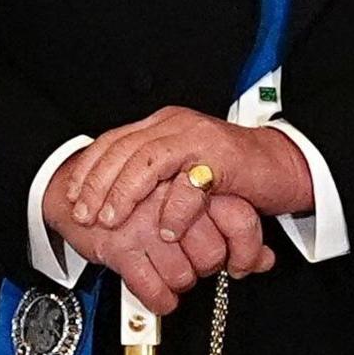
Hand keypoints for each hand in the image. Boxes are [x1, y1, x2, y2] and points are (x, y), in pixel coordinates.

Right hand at [41, 182, 275, 315]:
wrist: (72, 186)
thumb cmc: (136, 195)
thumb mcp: (189, 198)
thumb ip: (230, 225)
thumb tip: (265, 261)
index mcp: (191, 175)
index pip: (240, 220)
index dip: (245, 250)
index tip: (238, 262)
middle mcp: (170, 196)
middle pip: (213, 254)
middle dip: (205, 267)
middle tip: (192, 261)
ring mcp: (144, 222)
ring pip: (184, 276)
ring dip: (179, 282)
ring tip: (168, 269)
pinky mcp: (119, 246)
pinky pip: (155, 290)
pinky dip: (161, 300)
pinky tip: (159, 293)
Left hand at [64, 108, 317, 232]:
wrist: (281, 166)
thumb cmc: (230, 173)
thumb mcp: (181, 169)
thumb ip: (152, 174)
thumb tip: (109, 199)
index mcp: (162, 125)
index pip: (113, 140)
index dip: (88, 169)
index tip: (72, 197)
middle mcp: (175, 125)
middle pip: (123, 149)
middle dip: (98, 184)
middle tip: (86, 215)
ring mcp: (198, 138)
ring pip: (147, 160)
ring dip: (125, 193)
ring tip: (112, 220)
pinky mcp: (221, 157)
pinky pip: (189, 183)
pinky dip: (174, 208)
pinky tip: (166, 230)